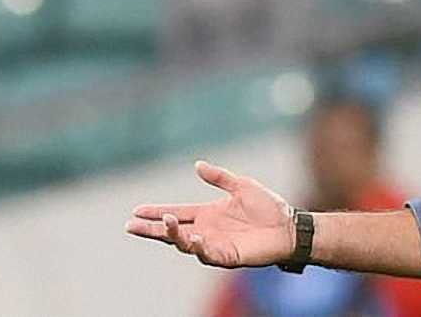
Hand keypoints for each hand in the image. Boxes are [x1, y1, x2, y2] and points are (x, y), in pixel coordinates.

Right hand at [125, 161, 294, 267]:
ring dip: (174, 235)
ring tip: (167, 223)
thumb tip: (197, 164)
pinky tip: (194, 238)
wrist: (289, 226)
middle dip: (151, 230)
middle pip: (172, 232)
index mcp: (208, 214)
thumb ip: (219, 177)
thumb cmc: (269, 207)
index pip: (176, 213)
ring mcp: (215, 244)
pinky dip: (199, 247)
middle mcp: (207, 230)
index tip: (136, 210)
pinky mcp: (227, 256)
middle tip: (130, 226)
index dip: (157, 212)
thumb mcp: (242, 185)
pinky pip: (207, 254)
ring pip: (186, 243)